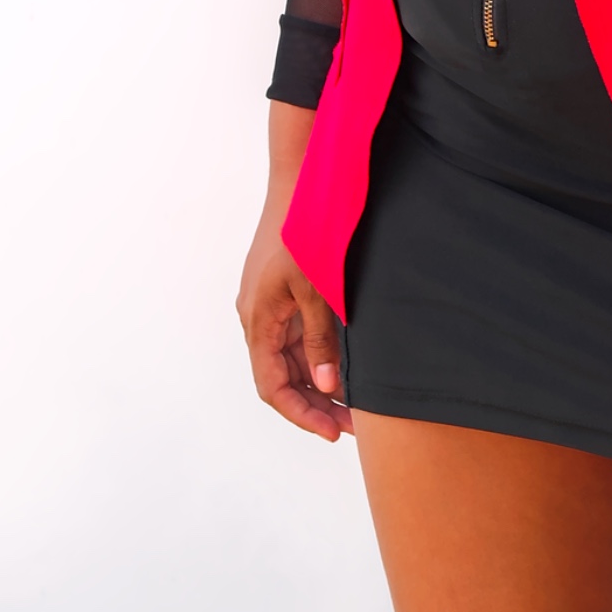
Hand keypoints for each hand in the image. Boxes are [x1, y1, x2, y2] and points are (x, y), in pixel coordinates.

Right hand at [236, 104, 350, 441]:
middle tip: (352, 425)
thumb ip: (320, 338)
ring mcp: (269, 304)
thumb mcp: (315, 288)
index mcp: (258, 320)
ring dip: (317, 382)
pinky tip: (343, 367)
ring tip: (353, 404)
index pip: (272, 386)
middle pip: (281, 376)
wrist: (300, 178)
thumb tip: (326, 386)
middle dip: (314, 404)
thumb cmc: (305, 230)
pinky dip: (317, 355)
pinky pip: (296, 335)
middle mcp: (258, 317)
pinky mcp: (282, 291)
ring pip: (290, 358)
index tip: (333, 432)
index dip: (300, 413)